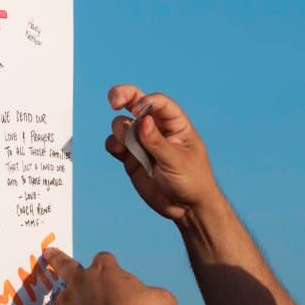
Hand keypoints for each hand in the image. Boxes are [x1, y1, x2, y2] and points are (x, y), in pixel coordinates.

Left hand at [44, 248, 175, 304]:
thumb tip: (168, 303)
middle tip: (48, 253)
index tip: (112, 268)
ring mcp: (68, 302)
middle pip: (64, 264)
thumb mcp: (161, 301)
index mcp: (104, 270)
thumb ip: (163, 298)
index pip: (104, 258)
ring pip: (60, 300)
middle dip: (56, 258)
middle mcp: (81, 281)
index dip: (108, 263)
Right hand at [105, 84, 218, 222]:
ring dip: (120, 130)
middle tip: (113, 100)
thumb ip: (157, 142)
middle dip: (122, 96)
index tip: (137, 111)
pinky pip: (115, 144)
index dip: (145, 101)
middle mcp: (156, 129)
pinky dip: (112, 144)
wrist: (186, 209)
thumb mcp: (177, 161)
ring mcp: (142, 142)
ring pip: (122, 124)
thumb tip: (142, 120)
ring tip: (126, 145)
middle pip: (135, 102)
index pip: (158, 103)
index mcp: (175, 124)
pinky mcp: (131, 157)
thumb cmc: (192, 181)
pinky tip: (118, 151)